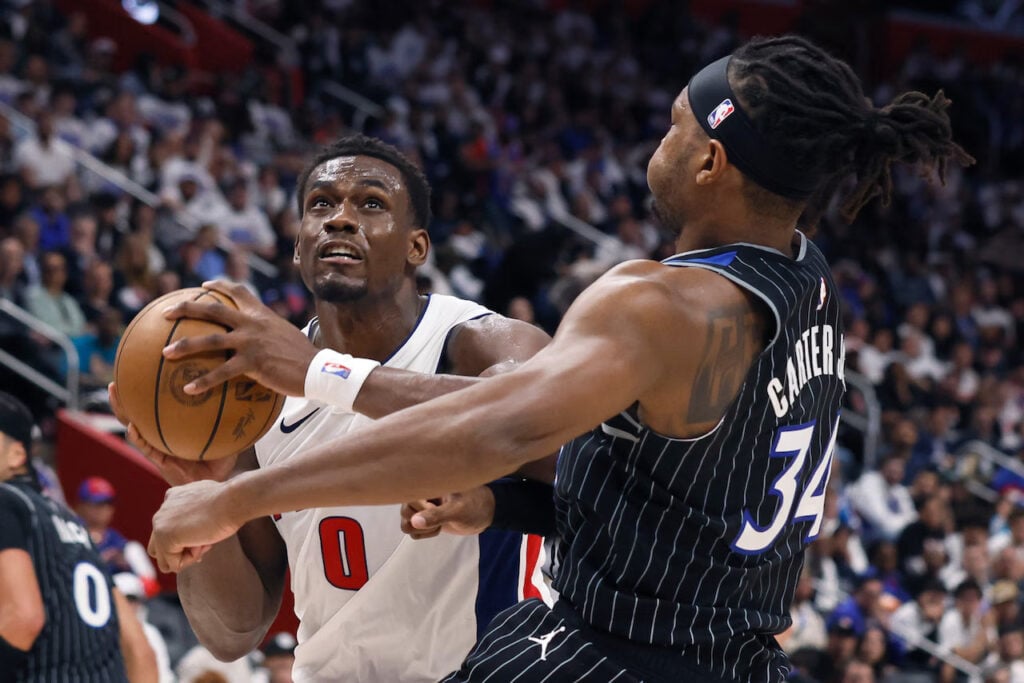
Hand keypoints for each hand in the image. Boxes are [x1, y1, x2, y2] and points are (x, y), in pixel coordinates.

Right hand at [108, 383, 236, 485]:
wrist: (219, 485)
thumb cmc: (222, 458)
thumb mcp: (225, 432)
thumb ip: (228, 415)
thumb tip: (241, 390)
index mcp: (173, 429)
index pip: (157, 408)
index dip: (148, 393)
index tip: (142, 373)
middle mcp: (162, 437)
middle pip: (139, 413)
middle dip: (126, 398)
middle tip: (116, 379)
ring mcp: (159, 448)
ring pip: (135, 427)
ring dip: (123, 411)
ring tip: (116, 394)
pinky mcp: (160, 462)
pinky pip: (146, 447)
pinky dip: (137, 437)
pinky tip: (132, 426)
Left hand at [148, 479, 240, 572]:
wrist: (232, 501)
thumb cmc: (228, 503)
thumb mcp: (208, 505)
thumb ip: (195, 515)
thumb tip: (194, 536)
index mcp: (172, 499)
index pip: (170, 529)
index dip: (188, 539)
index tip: (206, 538)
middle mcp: (161, 511)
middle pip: (161, 546)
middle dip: (183, 550)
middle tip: (204, 544)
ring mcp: (160, 525)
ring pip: (165, 558)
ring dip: (185, 557)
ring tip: (204, 543)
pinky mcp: (164, 538)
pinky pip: (173, 564)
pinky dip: (190, 560)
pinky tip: (203, 543)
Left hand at [160, 280, 317, 396]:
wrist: (318, 369)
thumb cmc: (304, 356)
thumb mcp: (286, 335)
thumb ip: (270, 333)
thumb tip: (263, 341)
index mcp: (261, 314)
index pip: (238, 291)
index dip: (218, 287)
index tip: (204, 286)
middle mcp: (252, 323)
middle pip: (213, 310)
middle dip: (186, 308)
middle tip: (165, 313)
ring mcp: (250, 342)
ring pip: (210, 340)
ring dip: (184, 345)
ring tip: (165, 353)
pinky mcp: (252, 363)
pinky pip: (221, 372)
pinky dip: (203, 381)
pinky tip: (188, 390)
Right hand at [400, 486, 495, 539]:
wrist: (484, 514)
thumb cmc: (474, 505)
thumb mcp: (457, 510)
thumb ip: (436, 515)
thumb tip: (414, 522)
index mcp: (428, 482)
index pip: (408, 496)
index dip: (422, 507)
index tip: (438, 507)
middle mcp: (420, 493)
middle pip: (405, 512)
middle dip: (424, 521)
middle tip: (443, 517)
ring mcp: (420, 506)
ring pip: (406, 524)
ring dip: (424, 529)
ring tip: (441, 523)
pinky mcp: (423, 519)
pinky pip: (412, 532)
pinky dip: (425, 534)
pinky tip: (439, 526)